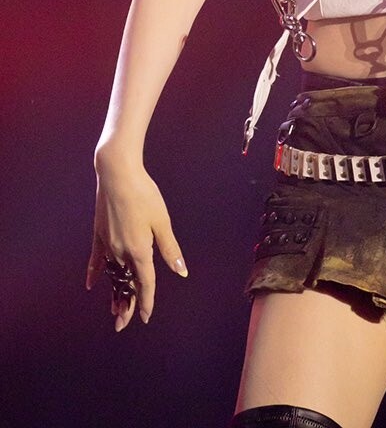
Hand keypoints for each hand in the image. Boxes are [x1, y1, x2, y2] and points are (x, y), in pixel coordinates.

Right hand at [86, 157, 188, 331]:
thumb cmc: (144, 195)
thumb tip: (181, 271)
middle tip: (122, 324)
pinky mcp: (99, 235)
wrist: (117, 175)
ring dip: (113, 293)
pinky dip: (95, 272)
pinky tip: (91, 284)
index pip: (145, 283)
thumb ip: (170, 249)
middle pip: (125, 284)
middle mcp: (121, 252)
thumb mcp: (162, 222)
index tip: (146, 316)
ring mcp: (107, 244)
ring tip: (113, 309)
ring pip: (111, 275)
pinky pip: (97, 260)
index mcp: (139, 250)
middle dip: (125, 304)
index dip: (146, 301)